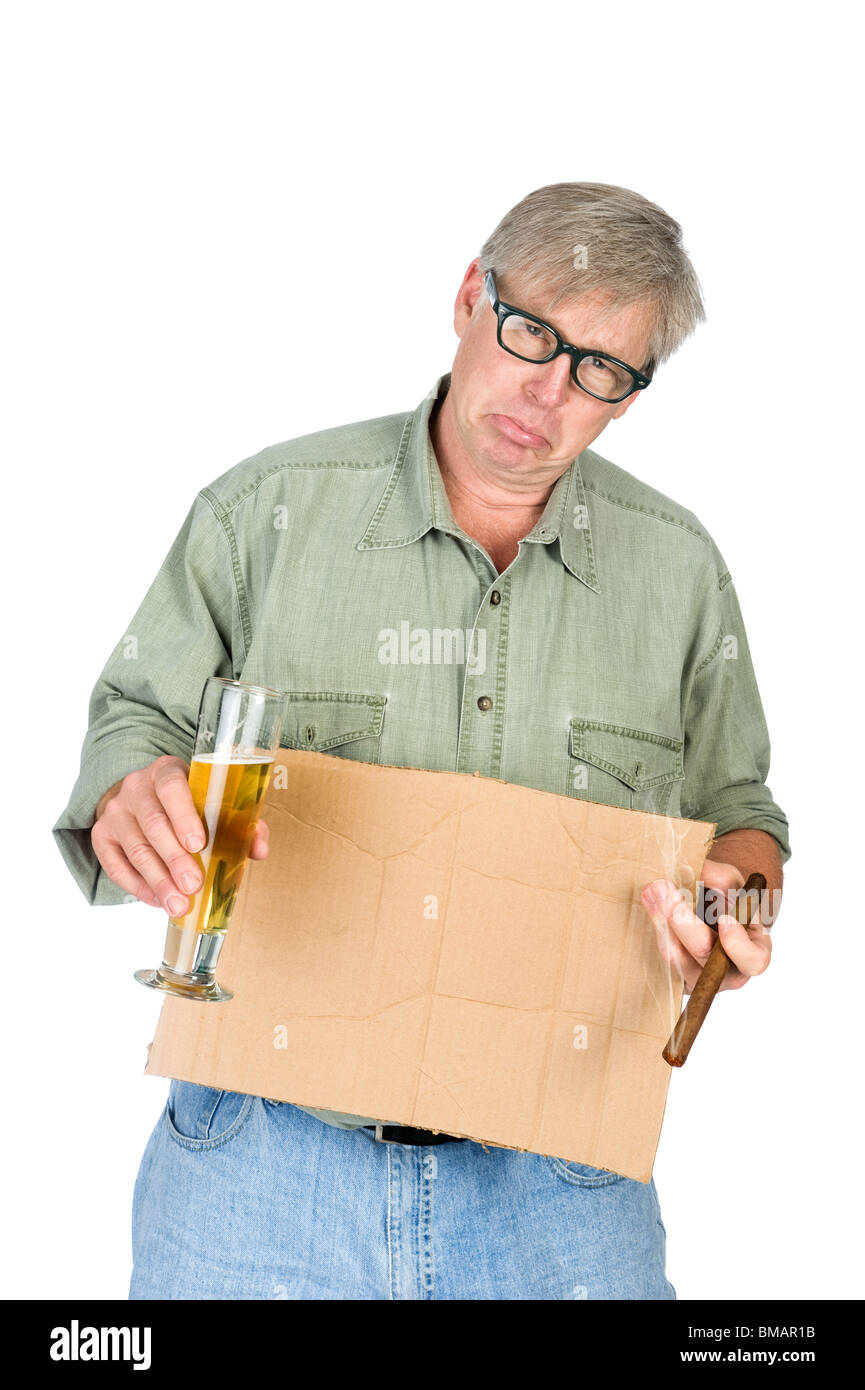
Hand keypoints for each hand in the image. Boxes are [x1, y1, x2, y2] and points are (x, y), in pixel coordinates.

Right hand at [91, 754, 269, 912]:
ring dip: (158, 879)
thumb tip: (259, 849)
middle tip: (193, 885)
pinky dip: (138, 886)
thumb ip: (240, 822)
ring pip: (136, 848)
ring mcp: (115, 811)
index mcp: (166, 771)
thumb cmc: (187, 803)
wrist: (140, 798)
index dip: (183, 815)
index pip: (170, 786)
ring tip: (178, 903)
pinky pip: (116, 865)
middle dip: (174, 859)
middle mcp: (136, 787)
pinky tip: (157, 899)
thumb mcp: (212, 801)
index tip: (198, 844)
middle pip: (153, 823)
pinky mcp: (101, 835)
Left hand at [640, 858, 771, 993]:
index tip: (724, 918)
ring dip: (661, 920)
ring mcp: (699, 978)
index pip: (753, 960)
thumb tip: (701, 874)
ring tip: (651, 890)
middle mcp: (727, 973)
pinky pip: (661, 957)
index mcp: (753, 954)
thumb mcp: (734, 885)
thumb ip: (721, 878)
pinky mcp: (674, 977)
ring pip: (676, 956)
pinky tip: (650, 903)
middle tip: (662, 887)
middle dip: (681, 919)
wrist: (710, 915)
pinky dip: (656, 928)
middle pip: (703, 952)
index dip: (738, 944)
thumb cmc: (730, 903)